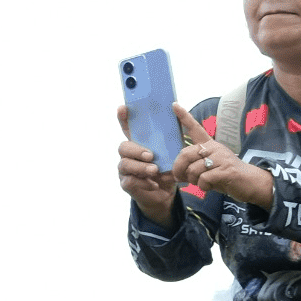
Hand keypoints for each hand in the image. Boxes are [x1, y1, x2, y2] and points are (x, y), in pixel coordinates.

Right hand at [115, 103, 181, 225]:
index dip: (123, 118)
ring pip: (124, 164)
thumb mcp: (173, 151)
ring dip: (140, 167)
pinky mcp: (127, 183)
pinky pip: (130, 181)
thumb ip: (173, 135)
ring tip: (154, 170)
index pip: (128, 128)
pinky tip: (154, 183)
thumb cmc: (168, 169)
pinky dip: (143, 182)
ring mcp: (125, 169)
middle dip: (136, 150)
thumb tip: (178, 111)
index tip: (123, 108)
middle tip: (150, 155)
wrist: (165, 192)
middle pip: (123, 147)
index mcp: (139, 143)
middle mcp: (128, 155)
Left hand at [169, 105, 274, 209]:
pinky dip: (203, 186)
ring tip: (202, 183)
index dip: (184, 117)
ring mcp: (221, 158)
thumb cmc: (226, 176)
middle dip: (179, 169)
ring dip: (193, 180)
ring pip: (193, 169)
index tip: (174, 105)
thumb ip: (193, 166)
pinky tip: (210, 186)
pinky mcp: (226, 170)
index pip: (195, 128)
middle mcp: (215, 148)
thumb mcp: (209, 168)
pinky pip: (203, 178)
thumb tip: (175, 173)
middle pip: (185, 154)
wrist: (251, 183)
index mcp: (210, 145)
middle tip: (180, 178)